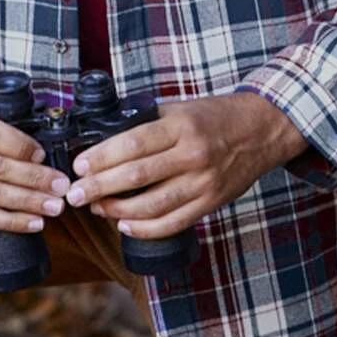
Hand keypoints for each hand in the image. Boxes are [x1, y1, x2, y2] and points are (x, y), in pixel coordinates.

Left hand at [64, 93, 306, 239]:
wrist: (262, 129)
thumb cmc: (216, 116)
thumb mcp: (181, 108)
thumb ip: (148, 122)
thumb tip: (106, 139)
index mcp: (181, 126)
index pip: (133, 144)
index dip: (102, 157)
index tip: (79, 165)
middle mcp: (192, 154)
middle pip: (137, 176)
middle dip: (99, 187)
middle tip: (75, 194)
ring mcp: (203, 182)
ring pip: (152, 205)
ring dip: (118, 211)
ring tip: (97, 208)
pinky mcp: (211, 202)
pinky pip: (173, 223)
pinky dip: (145, 229)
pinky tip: (125, 225)